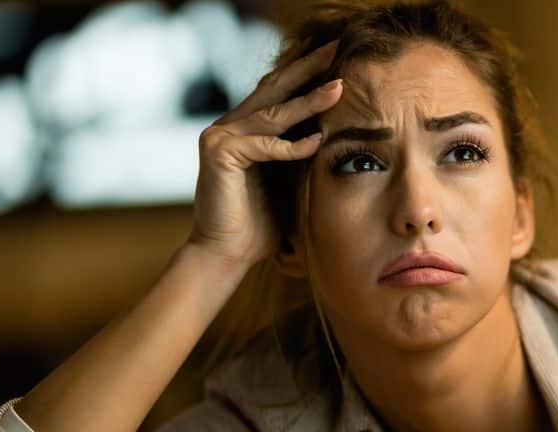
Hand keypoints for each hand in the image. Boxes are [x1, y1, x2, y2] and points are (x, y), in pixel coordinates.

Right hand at [189, 40, 342, 269]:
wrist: (227, 255)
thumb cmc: (259, 226)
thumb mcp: (288, 183)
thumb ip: (301, 157)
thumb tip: (337, 138)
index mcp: (244, 130)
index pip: (278, 93)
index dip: (306, 75)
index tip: (336, 61)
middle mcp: (228, 127)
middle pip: (274, 89)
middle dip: (307, 69)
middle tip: (335, 50)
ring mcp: (220, 137)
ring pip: (273, 114)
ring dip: (309, 101)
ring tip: (338, 88)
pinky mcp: (219, 153)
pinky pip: (265, 145)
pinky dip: (292, 146)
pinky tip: (318, 141)